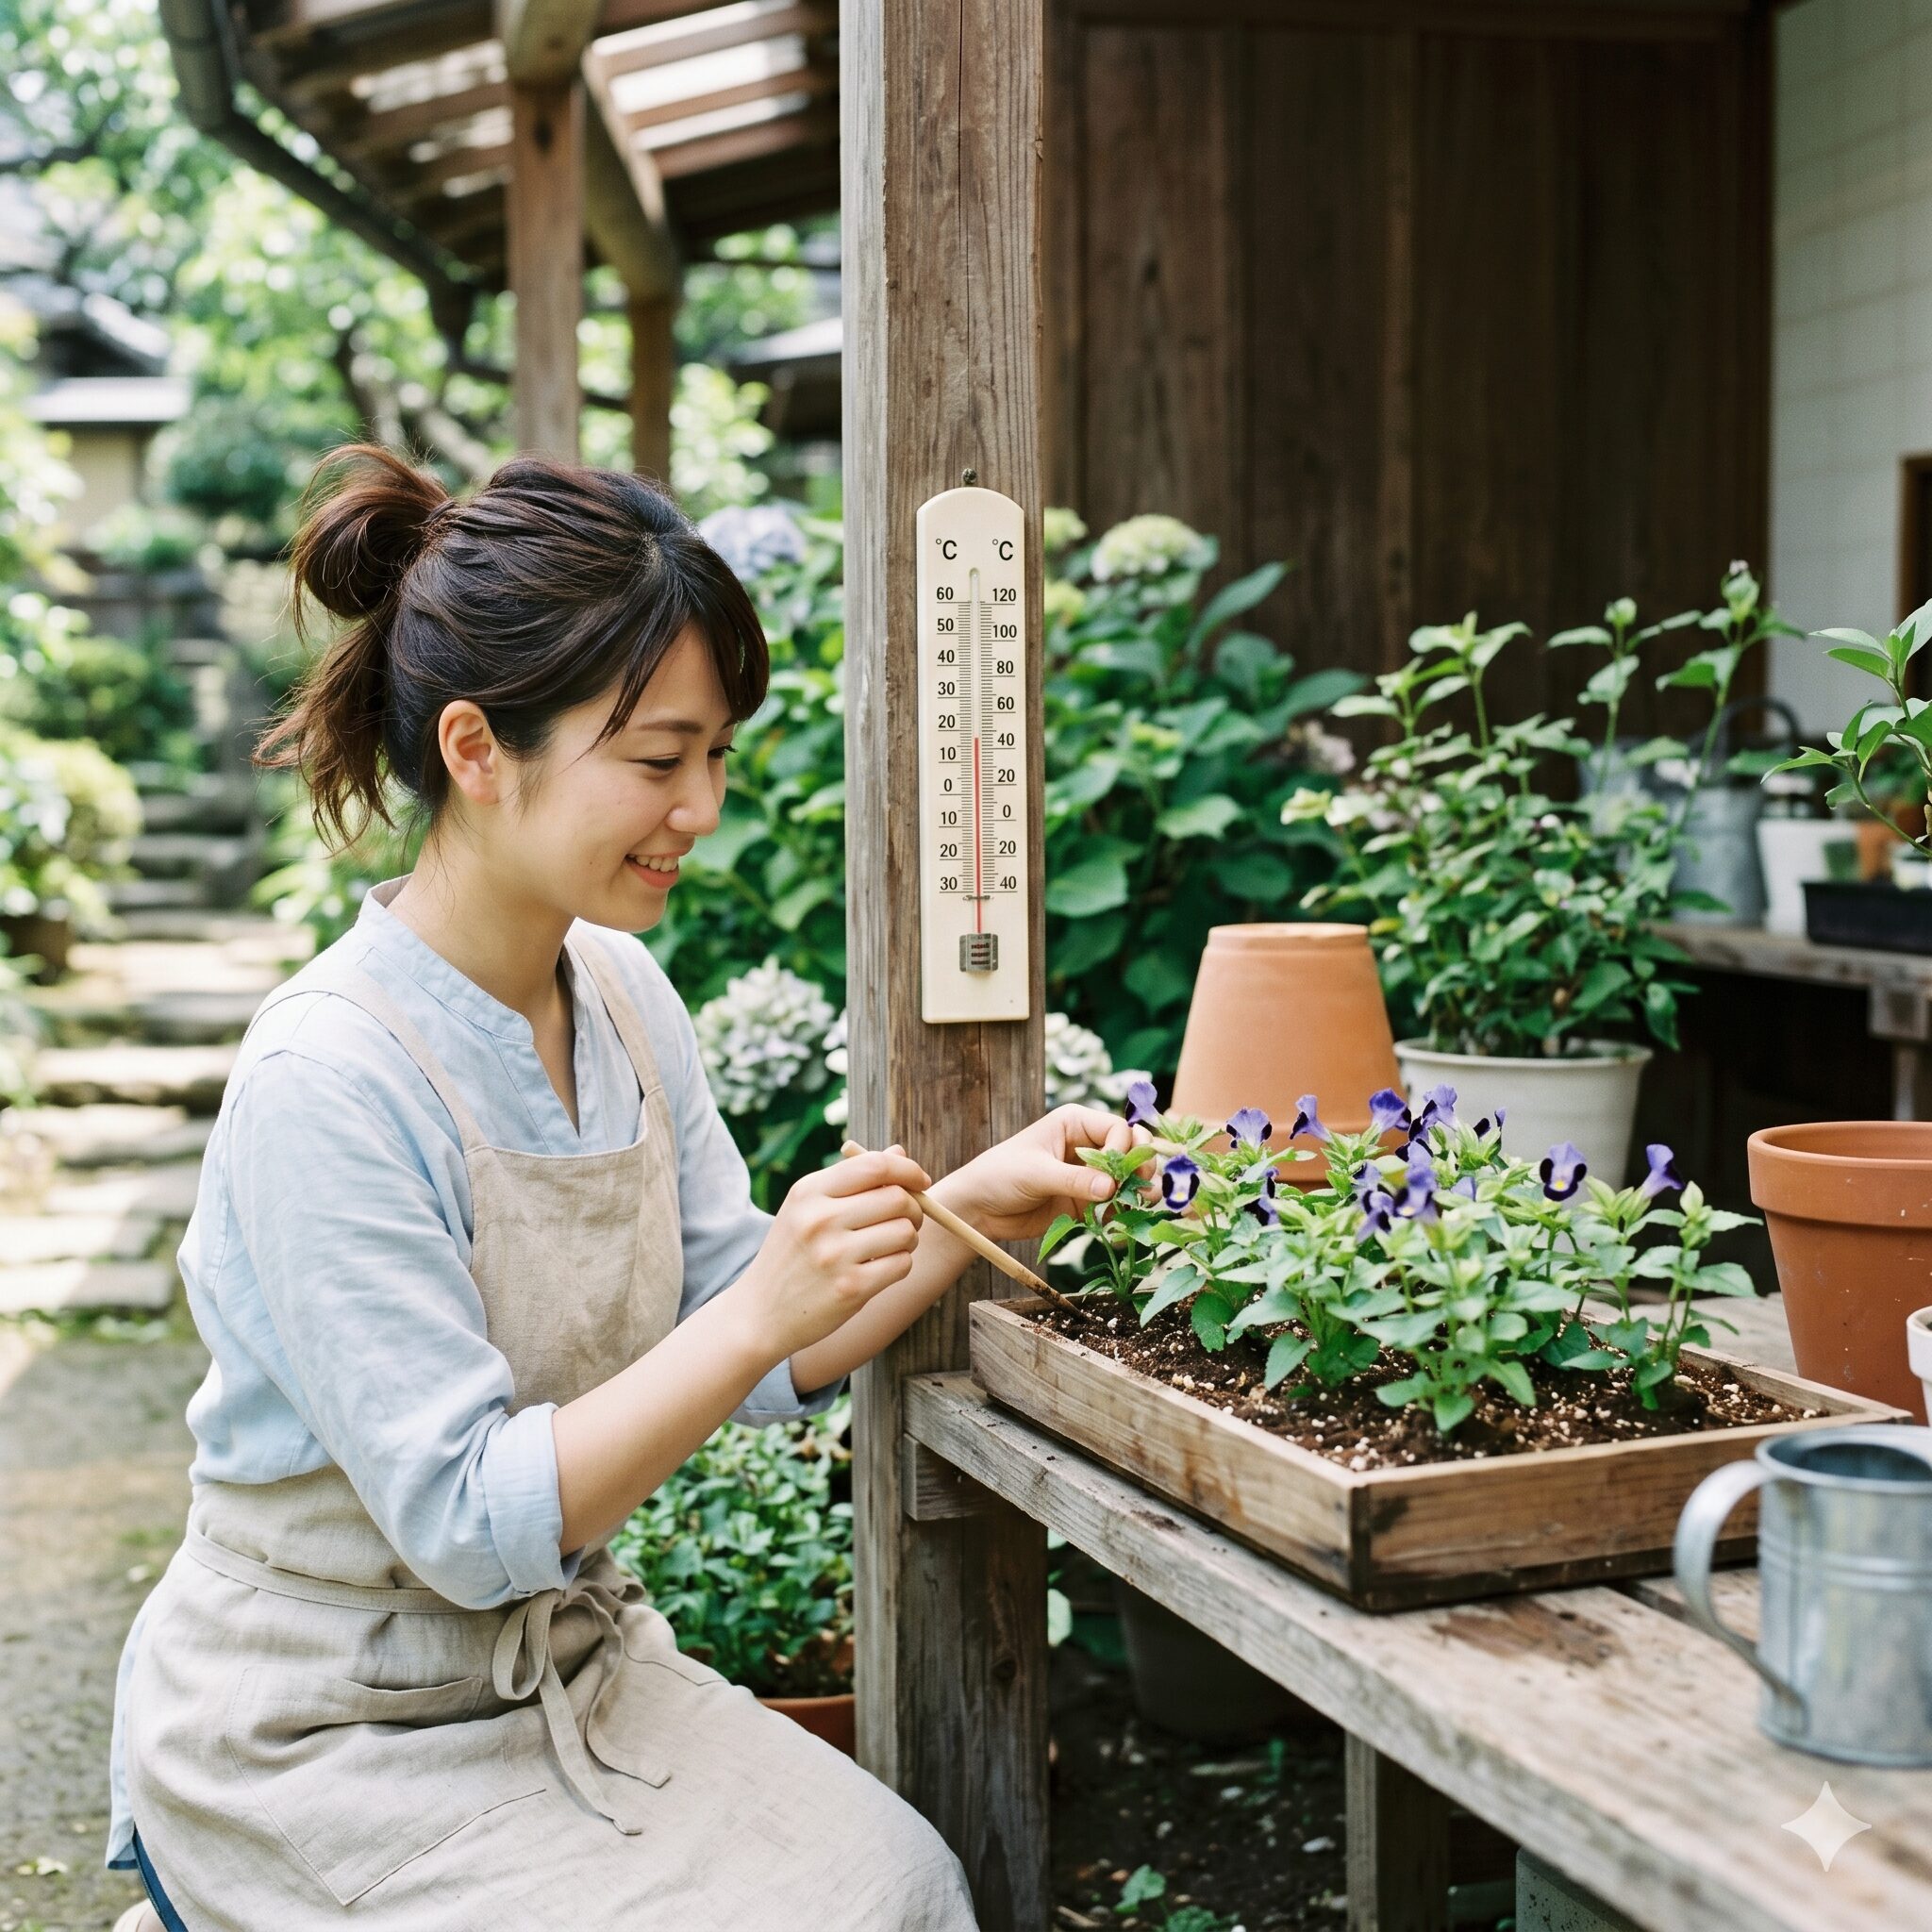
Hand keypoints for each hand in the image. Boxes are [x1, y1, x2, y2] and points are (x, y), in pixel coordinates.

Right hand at [732, 1148, 930, 1359]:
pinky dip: (900, 1264)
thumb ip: (853, 1179)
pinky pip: (902, 1264)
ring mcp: (835, 1256)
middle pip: (897, 1198)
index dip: (907, 1169)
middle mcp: (820, 1220)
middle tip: (906, 1220)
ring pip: (905, 1231)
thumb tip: (900, 1153)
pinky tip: (880, 1268)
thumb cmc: (793, 1254)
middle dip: (913, 1208)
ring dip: (908, 1238)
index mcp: (808, 1192)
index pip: (874, 1166)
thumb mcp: (808, 1208)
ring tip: (889, 1246)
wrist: (761, 1312)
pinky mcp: (851, 1288)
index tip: (919, 1180)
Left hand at [936, 1104, 1136, 1241]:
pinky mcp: (1086, 1199)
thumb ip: (1073, 1180)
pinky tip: (1125, 1223)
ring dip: (1139, 1190)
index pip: (1117, 1129)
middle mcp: (1086, 1144)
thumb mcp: (1036, 1174)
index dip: (1125, 1149)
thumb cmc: (1000, 1175)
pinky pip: (1114, 1203)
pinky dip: (1123, 1212)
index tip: (1118, 1173)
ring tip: (1144, 1203)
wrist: (979, 1209)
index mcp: (1074, 1123)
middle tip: (1144, 1188)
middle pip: (1130, 1150)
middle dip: (1141, 1167)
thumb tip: (1111, 1187)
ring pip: (1127, 1178)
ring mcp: (1088, 1173)